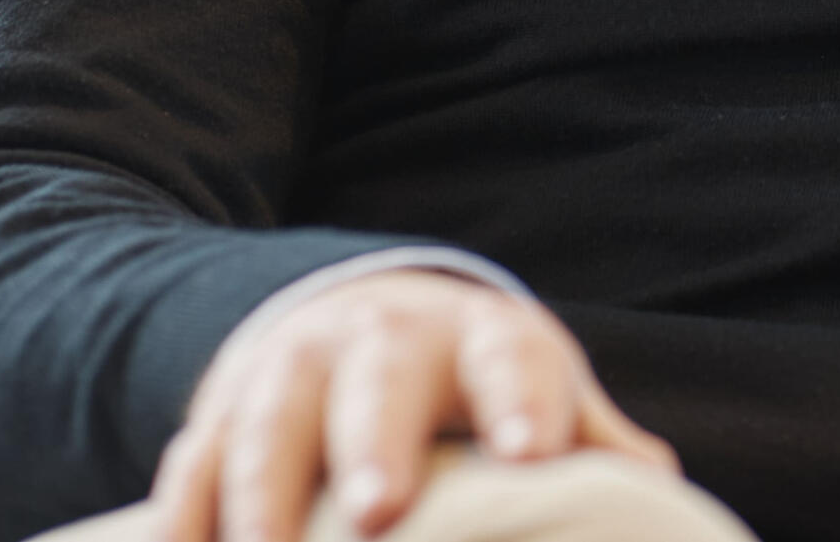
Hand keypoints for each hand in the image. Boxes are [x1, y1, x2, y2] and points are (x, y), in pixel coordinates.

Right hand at [155, 267, 676, 541]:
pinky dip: (183, 515)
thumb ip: (589, 441)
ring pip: (273, 420)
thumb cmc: (477, 386)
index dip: (525, 405)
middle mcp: (384, 342)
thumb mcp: (537, 394)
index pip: (513, 361)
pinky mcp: (221, 415)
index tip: (533, 453)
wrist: (365, 323)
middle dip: (374, 447)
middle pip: (380, 384)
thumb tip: (655, 490)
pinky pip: (193, 462)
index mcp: (485, 341)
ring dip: (262, 489)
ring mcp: (293, 371)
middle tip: (376, 512)